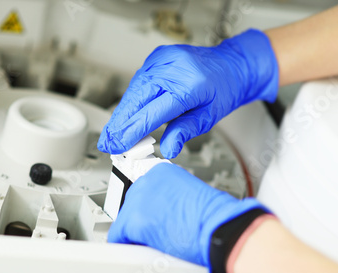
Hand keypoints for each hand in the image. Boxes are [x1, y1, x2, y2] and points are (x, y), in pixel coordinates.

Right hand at [98, 29, 277, 158]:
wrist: (229, 65)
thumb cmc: (222, 88)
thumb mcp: (209, 116)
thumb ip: (185, 131)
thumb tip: (168, 148)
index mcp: (189, 85)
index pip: (152, 113)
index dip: (131, 131)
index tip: (119, 145)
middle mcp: (171, 69)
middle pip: (136, 101)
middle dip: (119, 125)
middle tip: (107, 143)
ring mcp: (161, 61)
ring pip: (132, 91)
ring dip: (121, 114)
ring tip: (112, 134)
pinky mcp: (155, 59)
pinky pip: (136, 83)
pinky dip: (129, 101)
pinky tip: (123, 116)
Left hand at [107, 163, 266, 267]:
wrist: (221, 228)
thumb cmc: (215, 217)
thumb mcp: (189, 195)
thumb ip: (170, 199)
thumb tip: (161, 213)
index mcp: (161, 171)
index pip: (142, 192)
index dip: (147, 210)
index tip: (151, 218)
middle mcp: (147, 180)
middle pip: (130, 205)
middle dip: (140, 221)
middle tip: (155, 233)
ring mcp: (139, 200)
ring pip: (124, 221)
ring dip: (135, 234)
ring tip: (155, 242)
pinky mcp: (135, 220)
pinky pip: (118, 236)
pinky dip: (126, 245)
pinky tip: (138, 249)